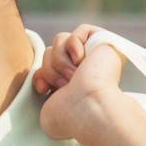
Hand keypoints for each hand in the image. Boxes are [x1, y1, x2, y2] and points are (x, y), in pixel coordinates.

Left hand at [33, 24, 125, 144]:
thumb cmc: (70, 114)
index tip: (44, 90)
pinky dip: (74, 45)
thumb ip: (44, 89)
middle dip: (51, 69)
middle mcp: (84, 69)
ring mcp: (95, 56)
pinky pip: (80, 30)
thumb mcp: (48, 106)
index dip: (41, 76)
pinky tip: (82, 60)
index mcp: (72, 84)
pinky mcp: (104, 42)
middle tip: (65, 85)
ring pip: (60, 40)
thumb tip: (42, 79)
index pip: (46, 68)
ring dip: (60, 60)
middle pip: (50, 52)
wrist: (88, 107)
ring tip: (74, 75)